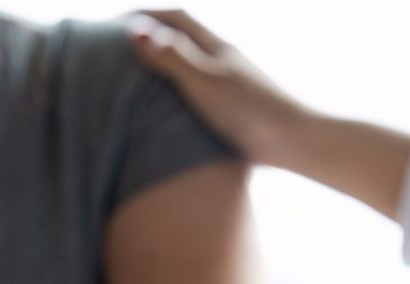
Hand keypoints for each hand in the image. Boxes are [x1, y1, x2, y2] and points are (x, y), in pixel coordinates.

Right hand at [126, 10, 409, 220]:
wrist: (295, 143)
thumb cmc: (249, 112)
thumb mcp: (202, 81)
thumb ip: (170, 57)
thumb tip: (136, 31)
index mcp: (218, 48)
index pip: (176, 18)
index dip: (145, 15)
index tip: (115, 23)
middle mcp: (227, 61)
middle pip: (186, 38)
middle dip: (155, 35)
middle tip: (123, 47)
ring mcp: (234, 85)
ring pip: (195, 65)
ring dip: (168, 63)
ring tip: (142, 78)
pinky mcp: (239, 110)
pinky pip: (202, 91)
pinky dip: (181, 91)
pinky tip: (175, 112)